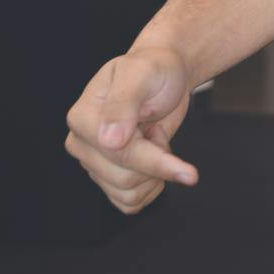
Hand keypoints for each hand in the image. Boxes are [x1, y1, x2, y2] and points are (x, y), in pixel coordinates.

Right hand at [65, 46, 198, 213]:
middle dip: (157, 160)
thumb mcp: (142, 74)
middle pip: (125, 179)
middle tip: (157, 129)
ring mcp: (93, 164)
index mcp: (82, 118)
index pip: (119, 155)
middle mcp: (81, 144)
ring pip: (128, 195)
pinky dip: (150, 189)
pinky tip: (155, 163)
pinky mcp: (108, 178)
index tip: (192, 171)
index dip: (157, 160)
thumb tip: (109, 141)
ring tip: (153, 141)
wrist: (163, 77)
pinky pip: (129, 203)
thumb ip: (123, 104)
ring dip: (156, 175)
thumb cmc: (152, 70)